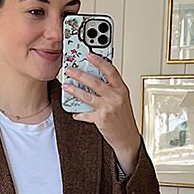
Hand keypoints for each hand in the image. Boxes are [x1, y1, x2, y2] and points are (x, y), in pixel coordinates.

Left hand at [62, 52, 141, 172]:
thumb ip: (111, 89)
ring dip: (74, 90)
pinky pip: (85, 114)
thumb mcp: (122, 100)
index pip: (110, 71)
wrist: (127, 138)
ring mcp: (108, 108)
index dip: (99, 61)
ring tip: (66, 86)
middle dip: (80, 74)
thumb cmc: (124, 119)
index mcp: (122, 89)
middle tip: (70, 70)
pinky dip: (79, 113)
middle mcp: (115, 97)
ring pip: (87, 96)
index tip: (89, 56)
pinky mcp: (101, 119)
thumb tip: (94, 80)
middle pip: (95, 82)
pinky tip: (75, 112)